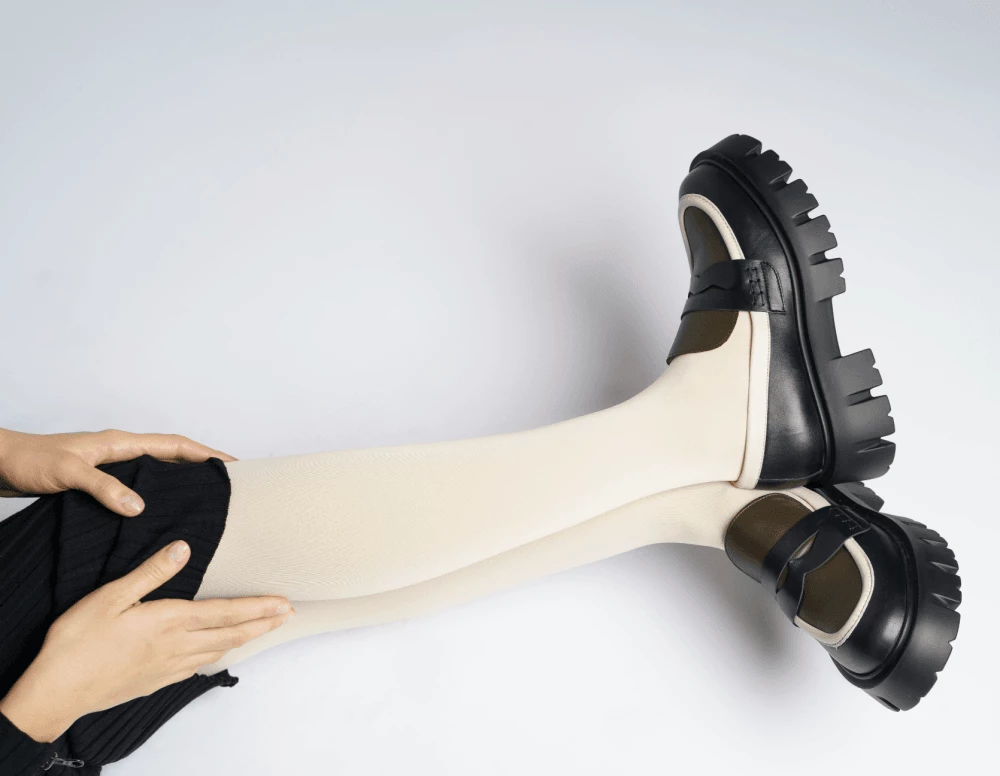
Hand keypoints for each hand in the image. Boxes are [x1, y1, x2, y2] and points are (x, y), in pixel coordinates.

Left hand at [0, 428, 237, 515]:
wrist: (0, 463)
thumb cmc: (30, 462)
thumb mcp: (68, 474)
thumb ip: (104, 488)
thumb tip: (140, 507)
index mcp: (120, 443)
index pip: (174, 445)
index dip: (205, 453)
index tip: (232, 464)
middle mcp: (120, 452)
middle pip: (172, 456)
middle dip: (201, 465)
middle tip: (228, 484)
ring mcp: (110, 466)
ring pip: (157, 471)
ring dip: (181, 480)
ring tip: (204, 499)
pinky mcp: (100, 481)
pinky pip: (140, 485)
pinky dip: (158, 494)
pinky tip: (160, 512)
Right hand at [0, 540, 293, 742]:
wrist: (56, 692)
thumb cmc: (78, 642)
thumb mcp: (111, 596)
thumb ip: (151, 572)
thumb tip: (183, 547)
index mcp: (170, 621)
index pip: (226, 612)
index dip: (258, 607)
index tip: (284, 603)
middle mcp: (176, 646)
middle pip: (230, 633)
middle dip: (262, 623)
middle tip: (287, 616)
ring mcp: (167, 667)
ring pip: (216, 651)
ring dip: (244, 639)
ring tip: (263, 631)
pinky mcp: (154, 680)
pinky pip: (196, 666)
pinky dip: (216, 656)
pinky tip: (217, 654)